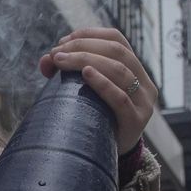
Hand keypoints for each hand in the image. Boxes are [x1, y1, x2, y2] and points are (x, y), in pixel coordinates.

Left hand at [39, 27, 157, 154]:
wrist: (110, 156)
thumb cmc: (97, 118)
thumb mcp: (88, 92)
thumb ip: (70, 72)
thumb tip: (46, 58)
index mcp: (135, 69)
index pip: (117, 39)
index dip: (90, 34)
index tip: (64, 40)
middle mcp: (144, 82)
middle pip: (116, 52)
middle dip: (83, 47)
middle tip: (57, 54)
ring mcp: (143, 102)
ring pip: (119, 70)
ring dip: (86, 60)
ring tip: (61, 61)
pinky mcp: (136, 121)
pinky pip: (120, 97)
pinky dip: (102, 83)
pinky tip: (86, 74)